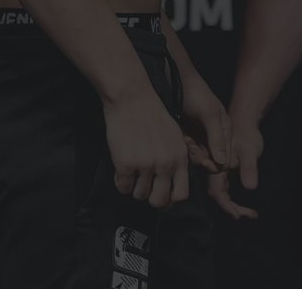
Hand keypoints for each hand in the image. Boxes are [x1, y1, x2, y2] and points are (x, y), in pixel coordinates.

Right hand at [103, 87, 190, 207]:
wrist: (133, 99)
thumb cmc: (152, 116)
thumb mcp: (175, 137)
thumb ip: (176, 160)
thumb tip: (171, 187)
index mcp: (180, 158)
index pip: (181, 195)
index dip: (170, 199)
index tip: (162, 194)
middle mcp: (166, 164)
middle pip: (159, 201)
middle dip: (151, 198)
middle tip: (144, 186)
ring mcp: (146, 165)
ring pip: (139, 195)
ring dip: (134, 187)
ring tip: (133, 172)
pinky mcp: (126, 164)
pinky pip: (122, 187)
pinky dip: (120, 181)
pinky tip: (122, 168)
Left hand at [179, 75, 230, 174]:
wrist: (175, 82)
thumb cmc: (196, 95)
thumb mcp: (209, 115)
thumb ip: (217, 138)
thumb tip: (223, 162)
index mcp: (225, 130)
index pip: (226, 158)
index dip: (216, 163)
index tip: (204, 159)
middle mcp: (215, 136)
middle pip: (212, 160)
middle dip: (201, 157)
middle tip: (191, 144)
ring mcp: (201, 137)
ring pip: (199, 158)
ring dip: (192, 152)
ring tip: (187, 139)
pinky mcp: (188, 137)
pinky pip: (188, 152)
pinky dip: (185, 147)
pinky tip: (182, 137)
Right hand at [209, 113, 262, 219]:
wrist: (244, 121)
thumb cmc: (247, 134)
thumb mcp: (250, 150)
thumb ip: (249, 168)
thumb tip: (251, 187)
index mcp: (217, 167)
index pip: (218, 192)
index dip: (227, 206)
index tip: (238, 216)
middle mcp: (214, 170)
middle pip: (219, 195)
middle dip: (233, 209)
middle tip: (251, 215)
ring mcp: (219, 171)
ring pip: (223, 193)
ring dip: (235, 206)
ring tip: (252, 214)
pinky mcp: (225, 170)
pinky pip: (226, 188)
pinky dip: (235, 199)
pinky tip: (246, 206)